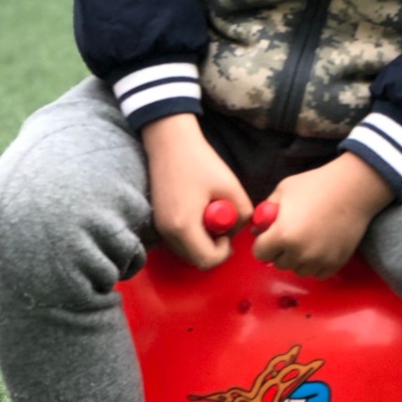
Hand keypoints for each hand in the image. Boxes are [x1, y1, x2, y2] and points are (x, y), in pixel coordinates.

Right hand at [141, 114, 252, 269]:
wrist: (169, 142)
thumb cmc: (200, 161)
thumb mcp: (230, 186)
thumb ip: (242, 212)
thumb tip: (240, 227)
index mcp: (184, 226)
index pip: (207, 260)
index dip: (224, 251)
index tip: (230, 230)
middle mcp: (168, 233)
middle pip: (196, 259)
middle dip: (214, 247)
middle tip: (223, 223)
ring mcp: (160, 227)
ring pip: (187, 251)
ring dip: (203, 241)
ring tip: (211, 213)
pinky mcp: (159, 220)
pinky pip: (180, 239)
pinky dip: (193, 233)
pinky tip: (199, 210)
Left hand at [252, 152, 394, 278]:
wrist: (353, 189)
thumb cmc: (315, 185)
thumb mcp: (283, 190)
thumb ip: (266, 211)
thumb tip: (257, 231)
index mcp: (282, 235)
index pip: (260, 253)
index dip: (263, 242)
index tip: (271, 234)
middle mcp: (299, 253)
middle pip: (278, 263)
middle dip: (280, 250)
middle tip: (291, 233)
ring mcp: (318, 261)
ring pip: (298, 270)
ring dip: (298, 259)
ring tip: (307, 238)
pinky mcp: (335, 264)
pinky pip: (317, 273)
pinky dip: (315, 264)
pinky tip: (320, 245)